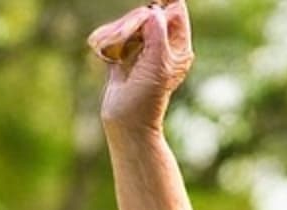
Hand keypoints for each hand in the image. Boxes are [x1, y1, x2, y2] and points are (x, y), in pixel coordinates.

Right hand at [89, 2, 193, 134]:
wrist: (126, 121)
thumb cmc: (147, 98)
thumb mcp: (157, 63)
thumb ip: (157, 34)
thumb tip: (153, 12)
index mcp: (178, 47)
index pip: (176, 12)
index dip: (166, 2)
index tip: (151, 5)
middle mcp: (162, 46)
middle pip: (148, 14)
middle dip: (134, 21)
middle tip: (126, 35)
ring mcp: (143, 49)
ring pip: (130, 23)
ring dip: (120, 33)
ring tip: (117, 54)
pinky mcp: (124, 53)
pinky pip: (116, 35)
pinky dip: (110, 40)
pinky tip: (109, 56)